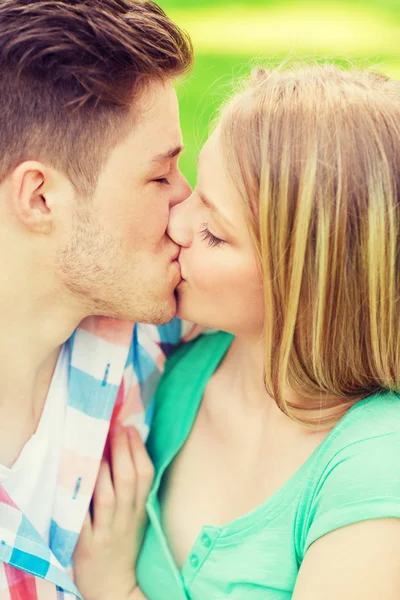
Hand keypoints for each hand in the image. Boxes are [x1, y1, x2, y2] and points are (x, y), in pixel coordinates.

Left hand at [73, 425, 153, 599]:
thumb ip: (133, 489)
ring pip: (108, 495)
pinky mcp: (87, 544)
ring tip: (99, 445)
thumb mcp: (136, 516)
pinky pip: (85, 518)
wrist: (114, 586)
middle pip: (127, 479)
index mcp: (140, 509)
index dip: (139, 449)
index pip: (145, 475)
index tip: (130, 428)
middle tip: (115, 426)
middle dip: (122, 450)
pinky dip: (83, 498)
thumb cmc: (124, 545)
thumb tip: (126, 450)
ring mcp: (107, 531)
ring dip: (104, 468)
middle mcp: (126, 518)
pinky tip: (80, 479)